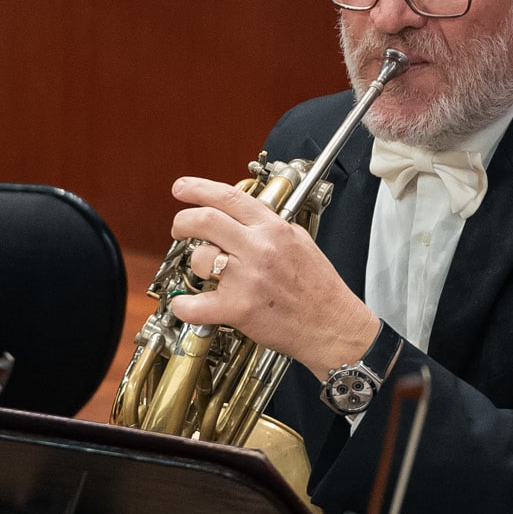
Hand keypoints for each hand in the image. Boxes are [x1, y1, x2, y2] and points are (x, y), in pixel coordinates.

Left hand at [166, 178, 383, 377]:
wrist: (333, 325)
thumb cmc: (319, 289)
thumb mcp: (300, 242)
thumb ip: (270, 227)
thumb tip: (241, 217)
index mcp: (274, 229)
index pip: (229, 197)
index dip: (198, 188)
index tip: (182, 188)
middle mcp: (260, 249)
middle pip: (205, 220)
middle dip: (183, 222)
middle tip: (179, 228)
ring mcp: (248, 279)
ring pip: (199, 259)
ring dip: (196, 265)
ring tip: (208, 272)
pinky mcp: (239, 309)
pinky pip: (194, 305)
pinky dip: (183, 305)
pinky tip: (186, 303)